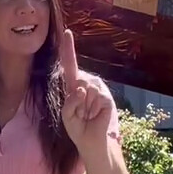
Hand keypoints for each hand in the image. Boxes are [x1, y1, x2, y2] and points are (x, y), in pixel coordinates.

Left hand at [60, 28, 113, 150]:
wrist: (92, 141)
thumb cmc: (78, 127)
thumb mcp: (67, 114)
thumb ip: (70, 100)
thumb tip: (82, 89)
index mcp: (75, 85)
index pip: (70, 65)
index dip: (68, 49)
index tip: (66, 32)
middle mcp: (88, 83)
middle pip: (76, 79)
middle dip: (74, 100)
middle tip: (81, 113)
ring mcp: (98, 88)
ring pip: (85, 88)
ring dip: (83, 106)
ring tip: (88, 115)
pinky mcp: (106, 97)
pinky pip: (94, 96)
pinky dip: (91, 108)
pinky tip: (95, 115)